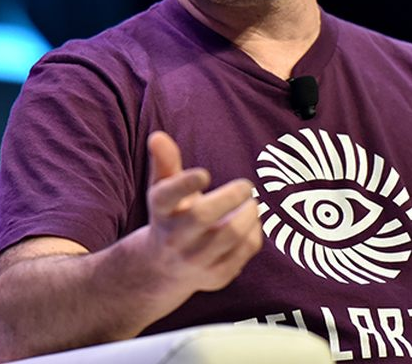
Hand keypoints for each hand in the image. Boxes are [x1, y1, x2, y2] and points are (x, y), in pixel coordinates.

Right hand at [144, 130, 262, 292]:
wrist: (164, 267)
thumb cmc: (171, 215)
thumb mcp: (163, 189)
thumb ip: (164, 161)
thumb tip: (158, 136)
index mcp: (160, 211)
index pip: (165, 197)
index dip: (184, 184)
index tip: (205, 174)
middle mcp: (173, 238)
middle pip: (202, 216)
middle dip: (231, 196)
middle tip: (245, 186)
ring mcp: (194, 260)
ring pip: (230, 235)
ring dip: (248, 214)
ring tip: (251, 204)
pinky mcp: (216, 276)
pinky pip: (244, 251)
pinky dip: (254, 232)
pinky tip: (250, 223)